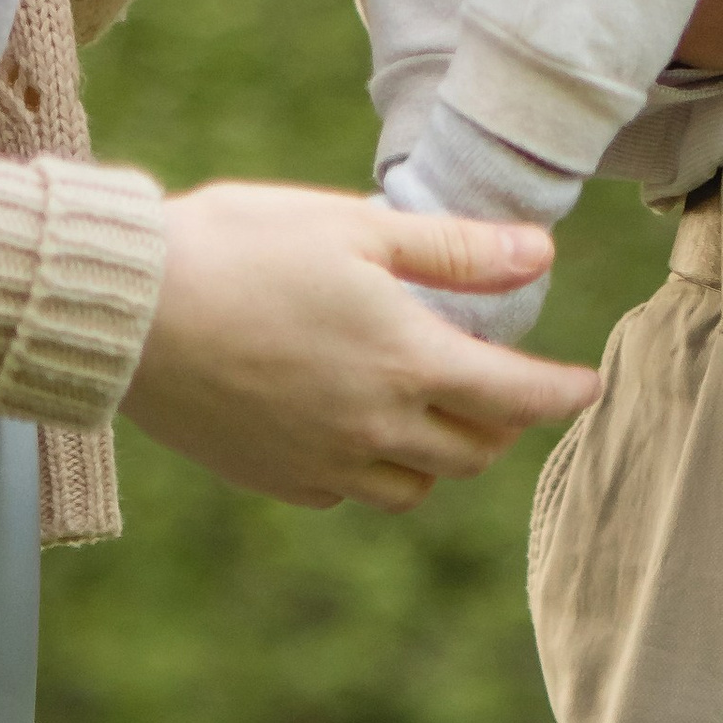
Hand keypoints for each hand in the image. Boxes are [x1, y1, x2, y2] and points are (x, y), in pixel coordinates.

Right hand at [123, 184, 598, 512]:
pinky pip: (350, 493)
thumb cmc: (241, 247)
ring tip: (431, 411)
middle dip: (502, 423)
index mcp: (406, 361)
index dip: (563, 394)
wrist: (133, 312)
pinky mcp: (279, 481)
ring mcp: (326, 465)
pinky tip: (356, 427)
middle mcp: (375, 429)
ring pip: (416, 485)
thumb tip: (540, 255)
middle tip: (504, 389)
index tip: (589, 387)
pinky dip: (373, 468)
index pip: (516, 397)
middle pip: (473, 451)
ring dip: (441, 454)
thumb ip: (455, 250)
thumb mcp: (358, 228)